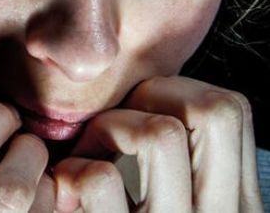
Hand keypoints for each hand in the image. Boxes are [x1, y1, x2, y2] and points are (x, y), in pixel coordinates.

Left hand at [52, 76, 262, 211]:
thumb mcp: (169, 199)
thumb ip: (174, 163)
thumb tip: (143, 97)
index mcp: (232, 207)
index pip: (228, 111)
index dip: (173, 92)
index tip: (136, 113)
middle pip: (208, 112)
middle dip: (144, 101)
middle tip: (110, 130)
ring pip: (157, 134)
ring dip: (105, 131)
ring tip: (84, 159)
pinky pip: (97, 178)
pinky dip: (68, 172)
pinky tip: (61, 194)